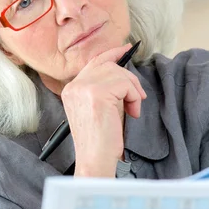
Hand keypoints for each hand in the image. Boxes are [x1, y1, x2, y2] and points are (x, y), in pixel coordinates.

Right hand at [61, 44, 146, 177]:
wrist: (95, 159)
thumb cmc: (100, 139)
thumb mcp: (97, 108)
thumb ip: (103, 89)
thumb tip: (122, 72)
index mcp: (71, 89)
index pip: (93, 63)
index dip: (111, 54)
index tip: (125, 49)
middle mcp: (74, 86)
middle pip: (108, 65)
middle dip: (128, 78)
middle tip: (137, 97)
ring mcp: (84, 89)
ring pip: (118, 73)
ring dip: (132, 91)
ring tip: (132, 109)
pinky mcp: (97, 95)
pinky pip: (125, 85)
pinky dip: (134, 97)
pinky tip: (131, 113)